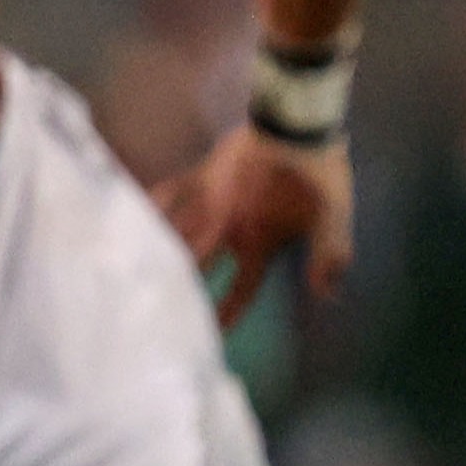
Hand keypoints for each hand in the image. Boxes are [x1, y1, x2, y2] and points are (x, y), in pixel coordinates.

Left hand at [153, 125, 352, 327]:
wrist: (302, 128)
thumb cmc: (321, 174)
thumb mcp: (332, 217)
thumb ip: (330, 253)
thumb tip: (329, 295)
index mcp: (262, 242)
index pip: (243, 287)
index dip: (228, 311)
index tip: (211, 336)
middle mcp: (235, 228)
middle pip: (201, 265)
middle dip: (181, 285)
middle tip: (154, 304)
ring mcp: (218, 202)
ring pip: (182, 233)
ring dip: (162, 250)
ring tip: (134, 272)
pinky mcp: (206, 174)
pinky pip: (174, 190)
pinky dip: (155, 201)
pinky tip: (134, 214)